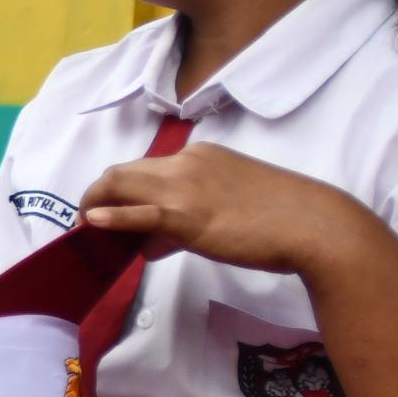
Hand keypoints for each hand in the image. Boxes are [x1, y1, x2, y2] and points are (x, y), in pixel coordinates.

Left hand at [79, 144, 367, 274]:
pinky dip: (111, 215)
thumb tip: (155, 241)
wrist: (313, 224)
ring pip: (122, 185)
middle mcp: (187, 162)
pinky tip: (92, 221)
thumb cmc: (280, 218)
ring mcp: (186, 187)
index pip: (147, 169)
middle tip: (87, 220)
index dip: (126, 192)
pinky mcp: (188, 215)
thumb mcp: (230, 206)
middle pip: (124, 172)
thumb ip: (191, 218)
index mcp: (200, 155)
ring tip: (84, 228)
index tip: (118, 214)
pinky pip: (138, 212)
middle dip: (99, 194)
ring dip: (96, 205)